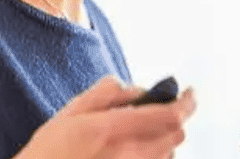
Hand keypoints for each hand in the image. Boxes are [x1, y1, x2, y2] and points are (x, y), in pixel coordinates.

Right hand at [17, 75, 196, 158]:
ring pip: (169, 154)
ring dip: (165, 141)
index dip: (187, 102)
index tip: (190, 93)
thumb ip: (104, 95)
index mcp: (113, 130)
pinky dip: (155, 157)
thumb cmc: (48, 153)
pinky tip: (132, 154)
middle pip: (177, 135)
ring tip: (140, 136)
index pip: (168, 115)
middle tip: (160, 111)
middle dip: (175, 120)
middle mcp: (129, 156)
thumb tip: (133, 87)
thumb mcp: (69, 114)